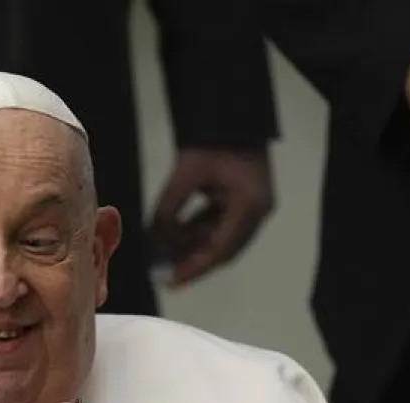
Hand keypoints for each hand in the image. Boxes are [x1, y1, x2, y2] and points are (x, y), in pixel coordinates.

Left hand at [148, 148, 273, 286]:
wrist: (230, 114)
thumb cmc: (211, 141)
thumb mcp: (184, 175)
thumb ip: (167, 210)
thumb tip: (152, 240)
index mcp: (250, 206)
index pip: (220, 249)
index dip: (194, 268)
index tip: (171, 281)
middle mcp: (257, 212)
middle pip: (223, 250)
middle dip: (193, 262)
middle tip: (165, 274)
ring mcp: (254, 207)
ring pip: (222, 239)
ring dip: (194, 247)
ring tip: (165, 256)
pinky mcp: (245, 201)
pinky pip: (221, 225)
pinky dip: (199, 232)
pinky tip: (175, 237)